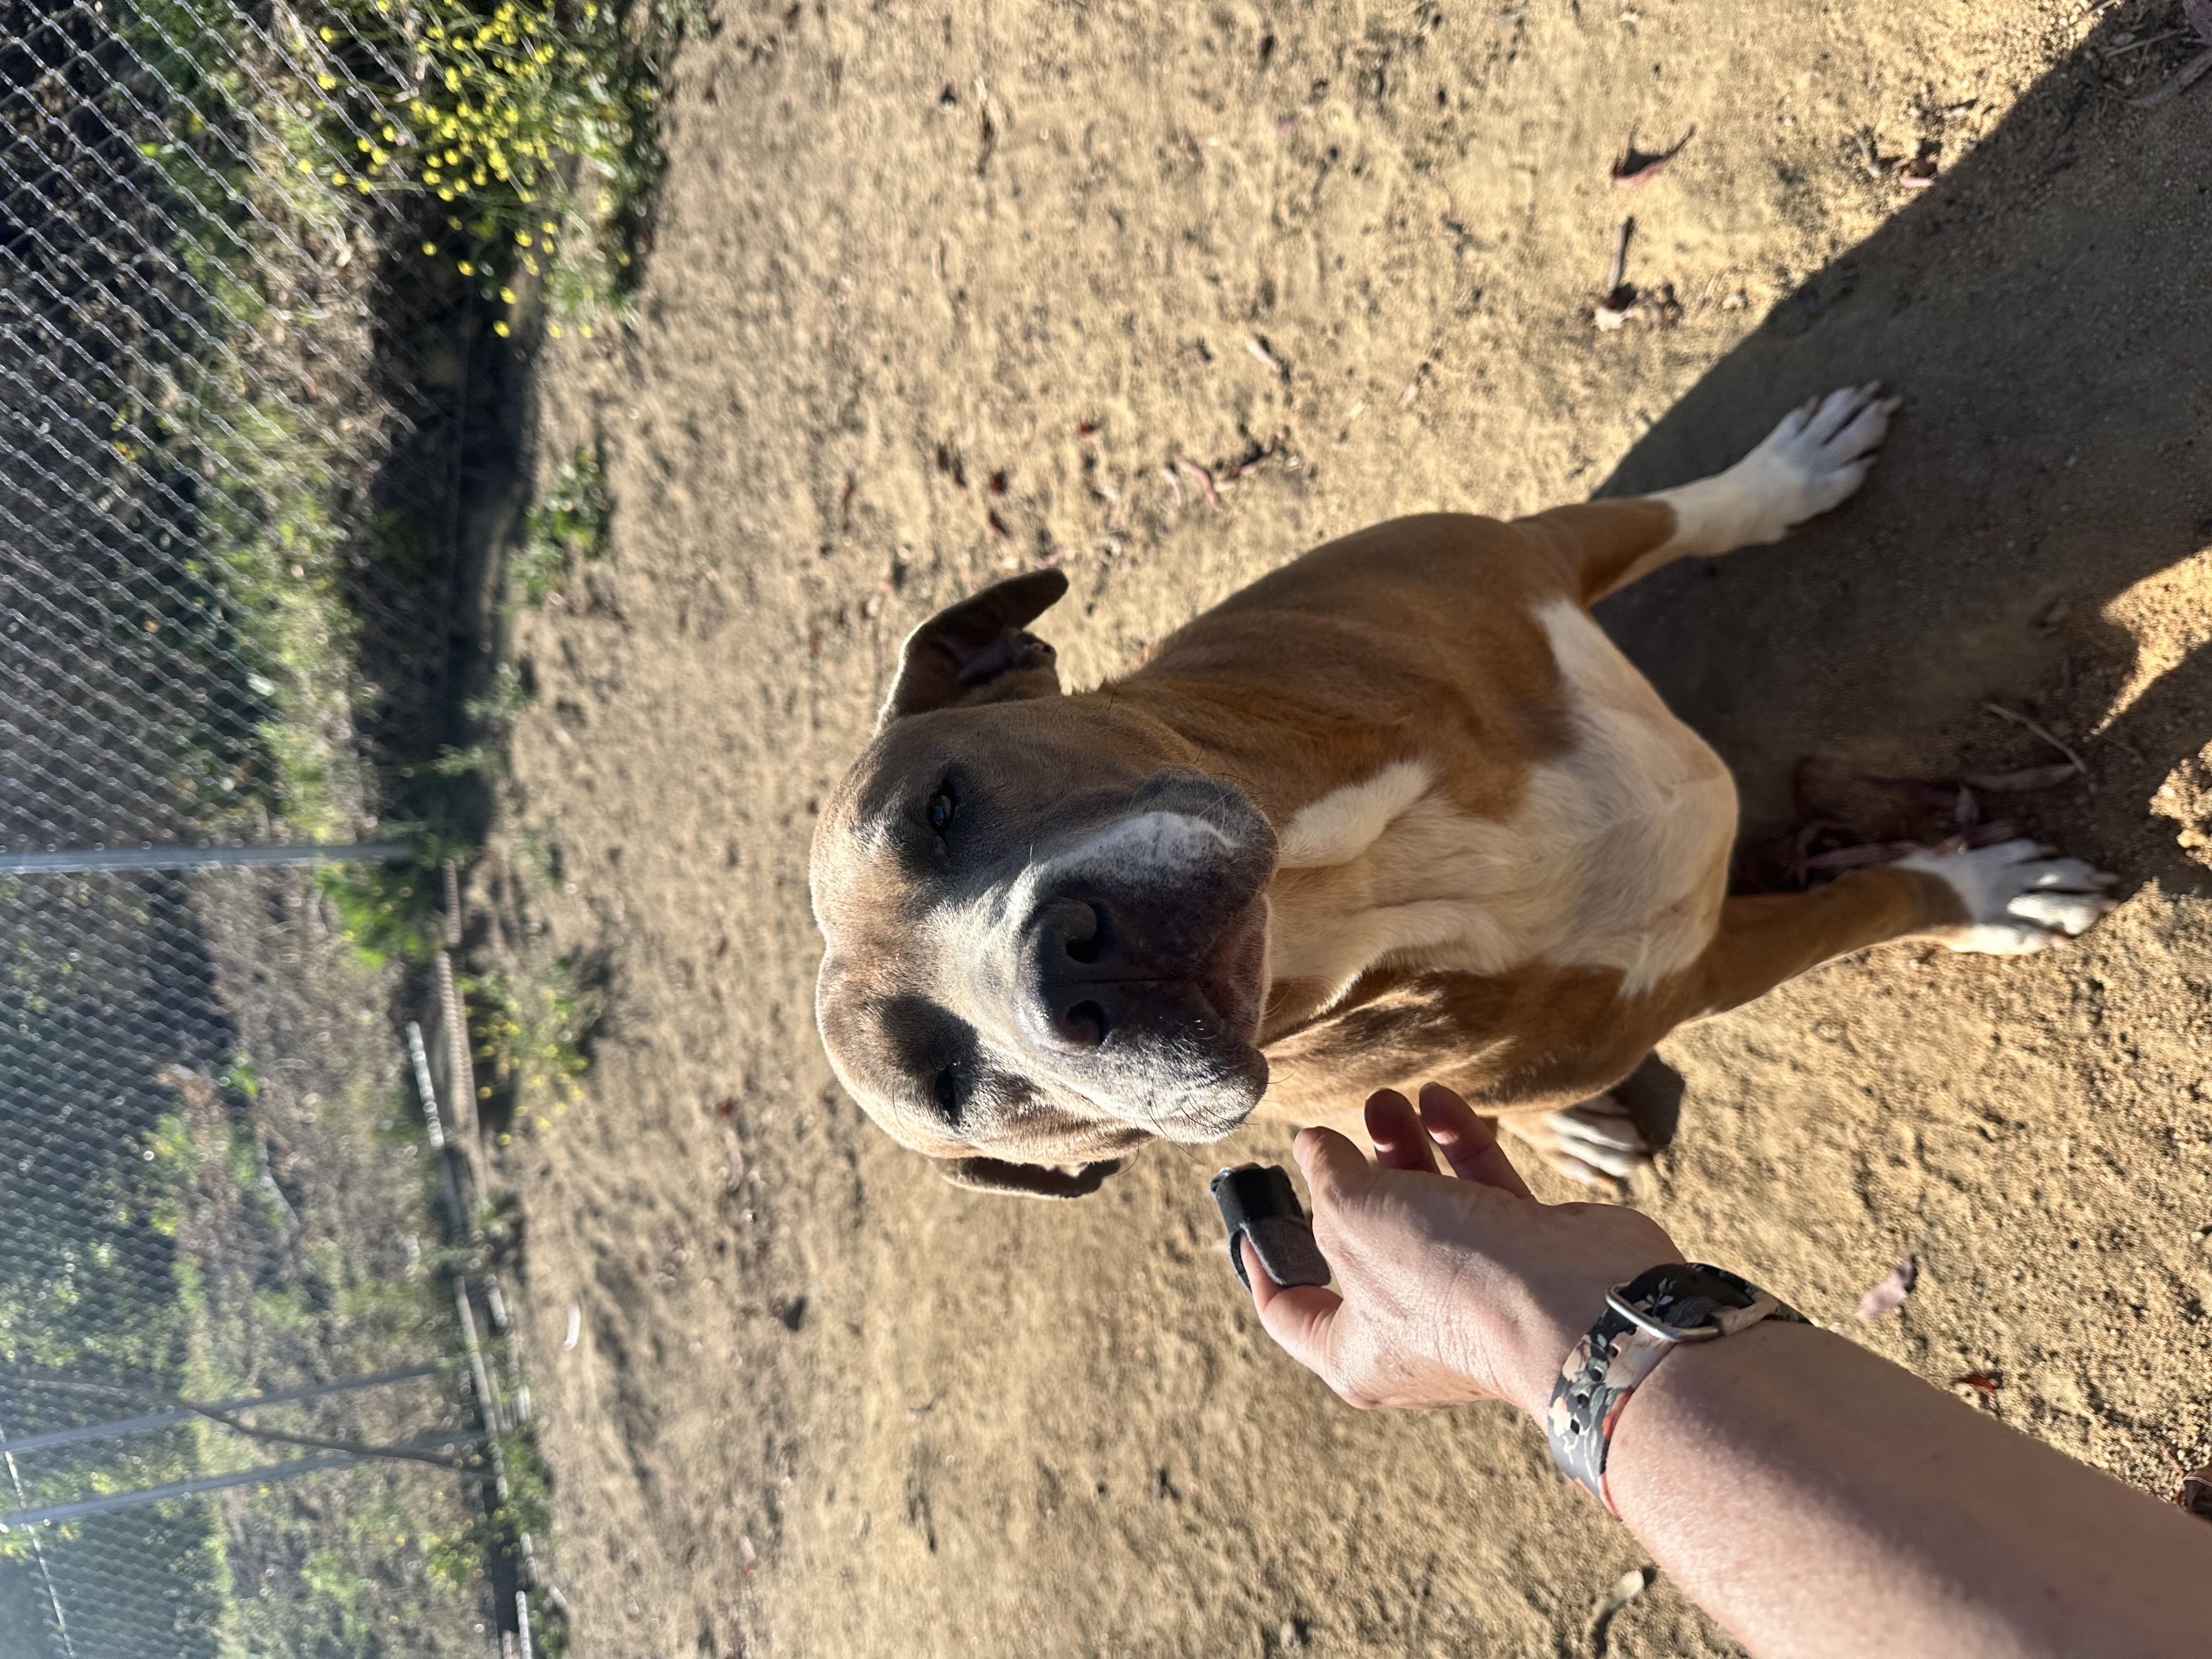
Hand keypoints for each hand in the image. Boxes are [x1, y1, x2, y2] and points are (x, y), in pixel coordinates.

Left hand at [1243, 1083, 1683, 1417]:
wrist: (1582, 1302)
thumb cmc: (1452, 1279)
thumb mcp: (1352, 1217)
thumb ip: (1327, 1175)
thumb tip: (1313, 1149)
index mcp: (1358, 1353)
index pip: (1292, 1313)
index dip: (1262, 1266)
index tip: (1250, 1221)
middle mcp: (1416, 1330)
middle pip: (1363, 1244)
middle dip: (1348, 1177)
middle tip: (1342, 1125)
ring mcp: (1477, 1290)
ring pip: (1427, 1208)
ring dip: (1403, 1149)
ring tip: (1388, 1097)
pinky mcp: (1528, 1252)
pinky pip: (1482, 1189)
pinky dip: (1459, 1144)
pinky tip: (1439, 1098)